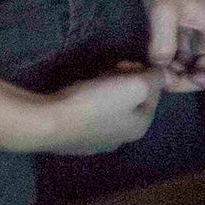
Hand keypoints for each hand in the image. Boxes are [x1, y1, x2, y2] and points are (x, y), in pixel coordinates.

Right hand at [28, 66, 162, 154]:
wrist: (44, 122)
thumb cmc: (96, 102)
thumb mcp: (137, 85)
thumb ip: (156, 78)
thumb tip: (160, 75)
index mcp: (139, 128)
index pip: (155, 93)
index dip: (145, 73)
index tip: (128, 62)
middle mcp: (119, 139)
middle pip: (132, 100)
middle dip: (126, 80)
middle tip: (112, 68)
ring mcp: (93, 141)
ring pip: (111, 105)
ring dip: (108, 87)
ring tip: (96, 77)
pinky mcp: (71, 137)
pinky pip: (89, 111)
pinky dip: (89, 98)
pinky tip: (79, 91)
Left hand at [140, 0, 204, 92]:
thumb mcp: (164, 13)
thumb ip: (163, 44)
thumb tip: (161, 71)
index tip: (191, 76)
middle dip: (188, 81)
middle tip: (162, 78)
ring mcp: (198, 39)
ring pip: (194, 70)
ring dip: (177, 76)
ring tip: (154, 70)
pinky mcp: (184, 38)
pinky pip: (181, 61)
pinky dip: (169, 67)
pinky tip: (153, 62)